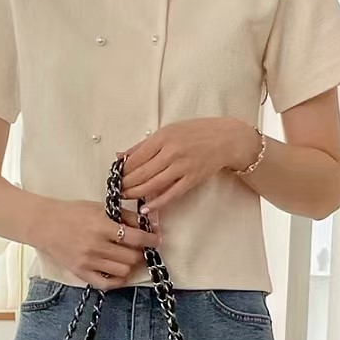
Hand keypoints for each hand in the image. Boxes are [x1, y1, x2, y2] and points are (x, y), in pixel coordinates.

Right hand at [33, 199, 156, 289]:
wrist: (44, 224)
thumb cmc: (73, 213)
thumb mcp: (99, 207)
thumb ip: (124, 216)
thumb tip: (149, 224)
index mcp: (101, 225)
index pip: (136, 237)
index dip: (151, 239)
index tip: (155, 239)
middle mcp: (96, 245)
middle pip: (132, 257)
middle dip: (140, 252)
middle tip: (138, 247)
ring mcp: (88, 262)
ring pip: (124, 270)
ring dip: (130, 264)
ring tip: (126, 256)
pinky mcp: (81, 273)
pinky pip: (108, 283)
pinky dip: (118, 279)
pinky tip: (118, 270)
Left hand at [121, 118, 259, 213]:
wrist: (225, 139)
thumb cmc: (196, 133)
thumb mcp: (168, 131)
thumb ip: (144, 145)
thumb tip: (121, 156)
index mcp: (163, 137)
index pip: (135, 157)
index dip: (123, 170)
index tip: (114, 176)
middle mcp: (171, 152)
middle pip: (141, 173)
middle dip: (126, 184)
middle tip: (116, 190)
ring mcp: (182, 167)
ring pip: (152, 184)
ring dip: (136, 193)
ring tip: (126, 197)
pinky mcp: (191, 179)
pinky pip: (171, 194)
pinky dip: (157, 203)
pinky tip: (146, 208)